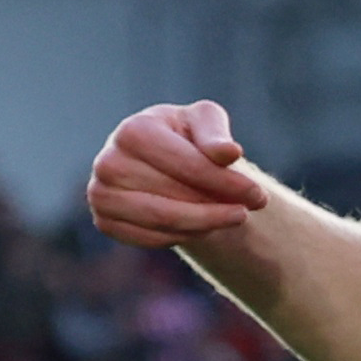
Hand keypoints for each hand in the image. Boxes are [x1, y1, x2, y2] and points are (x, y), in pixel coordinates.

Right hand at [91, 101, 271, 250]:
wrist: (162, 160)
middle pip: (177, 196)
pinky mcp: (105, 221)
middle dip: (219, 205)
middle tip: (249, 208)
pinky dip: (183, 236)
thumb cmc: (188, 136)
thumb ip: (216, 134)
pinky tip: (201, 224)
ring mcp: (101, 194)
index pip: (188, 165)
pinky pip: (151, 239)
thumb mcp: (205, 121)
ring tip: (231, 216)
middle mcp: (108, 162)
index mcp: (133, 131)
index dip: (227, 183)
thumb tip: (229, 153)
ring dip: (205, 224)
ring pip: (163, 221)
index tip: (259, 195)